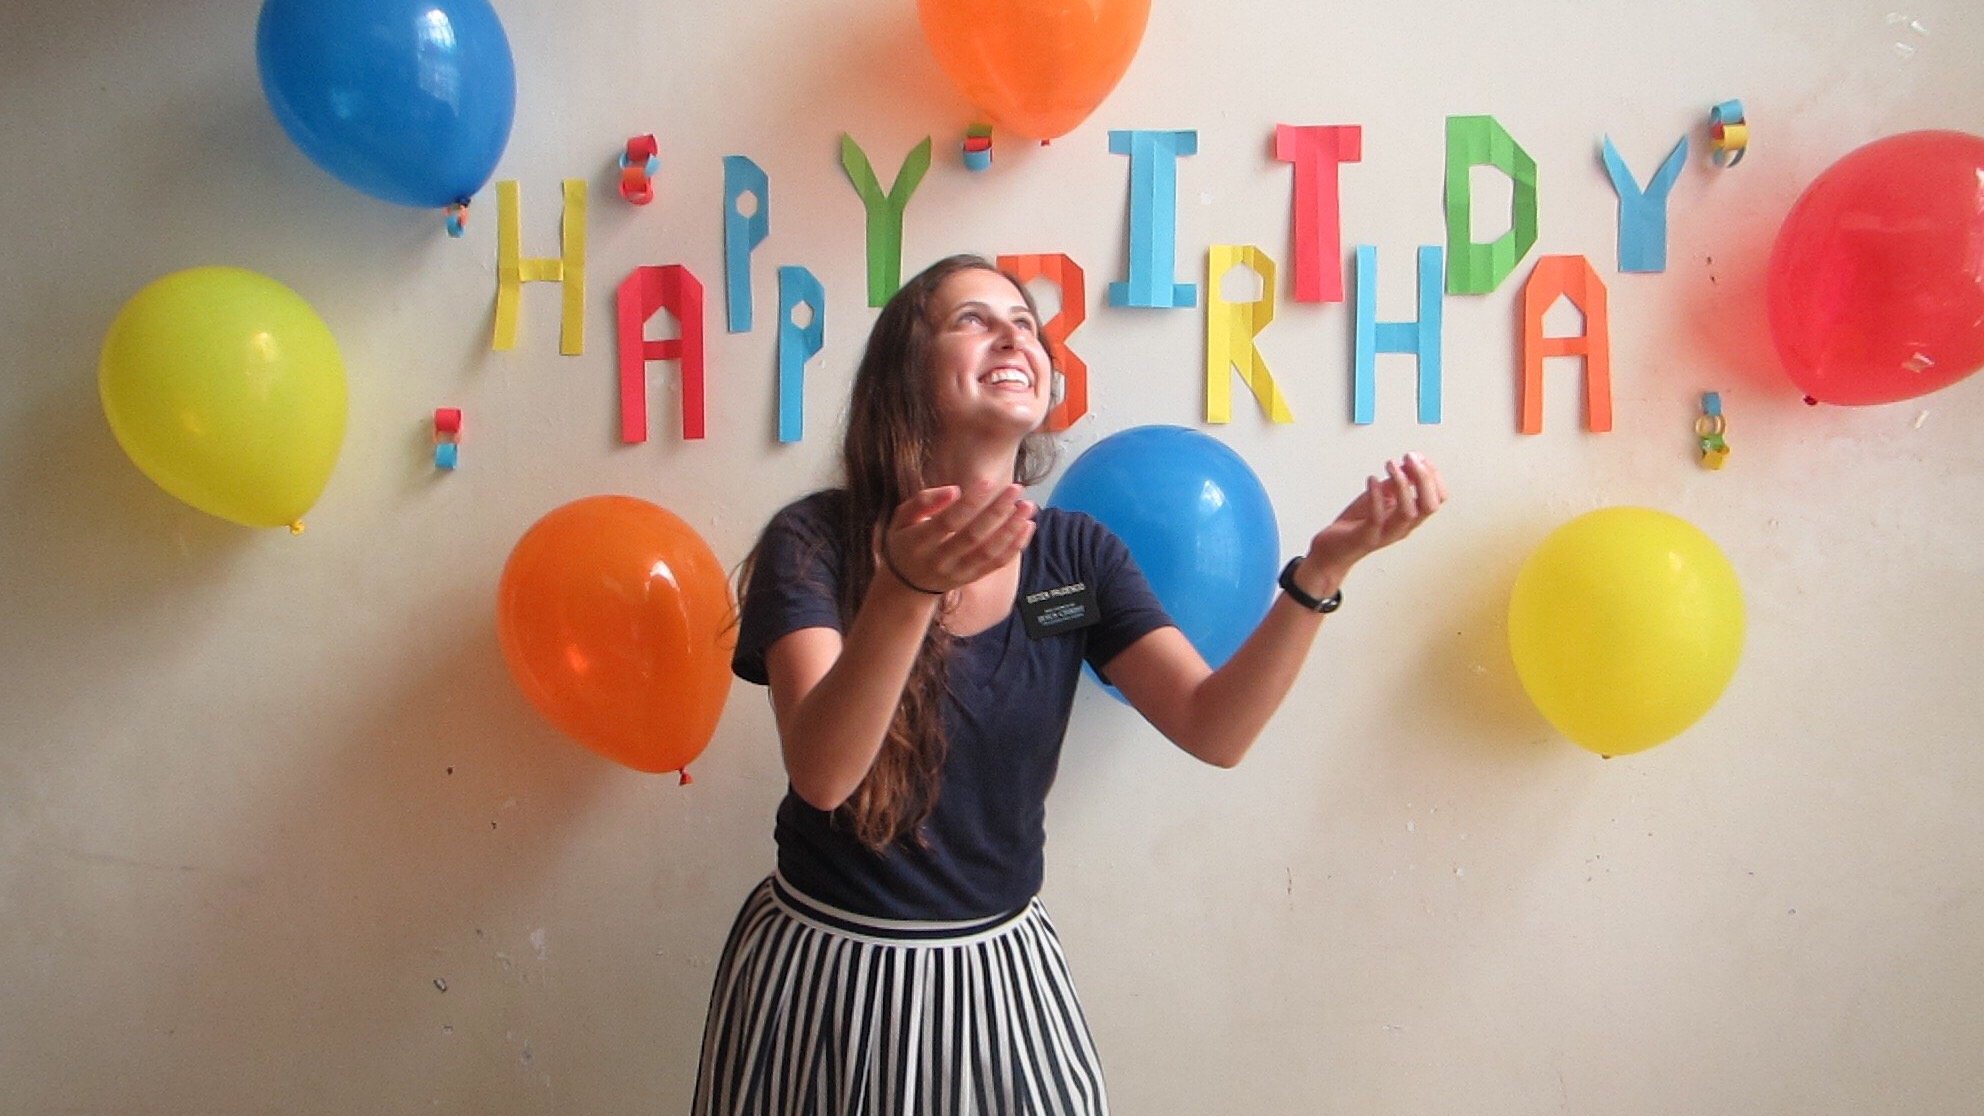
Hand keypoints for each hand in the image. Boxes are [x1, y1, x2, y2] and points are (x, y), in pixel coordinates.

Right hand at [877, 480, 1036, 595]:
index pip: (949, 521)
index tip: (989, 481)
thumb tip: (954, 490)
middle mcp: (940, 560)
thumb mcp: (901, 518)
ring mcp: (958, 572)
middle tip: (1017, 488)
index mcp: (919, 542)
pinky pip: (996, 564)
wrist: (906, 586)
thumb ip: (923, 501)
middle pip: (973, 536)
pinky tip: (1027, 527)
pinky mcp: (971, 579)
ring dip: (1012, 529)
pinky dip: (1015, 546)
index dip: (970, 502)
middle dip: (997, 511)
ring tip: (1028, 507)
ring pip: (989, 552)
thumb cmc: (905, 541)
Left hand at [1296, 452, 1445, 594]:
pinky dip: (1376, 496)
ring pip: (1408, 512)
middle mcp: (1404, 527)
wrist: (1333, 549)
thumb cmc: (1359, 522)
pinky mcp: (1367, 537)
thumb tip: (1412, 461)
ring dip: (1402, 484)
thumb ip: (1398, 481)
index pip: (1438, 498)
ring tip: (1390, 464)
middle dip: (1424, 477)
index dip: (1433, 475)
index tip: (1419, 457)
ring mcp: (1386, 533)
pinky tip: (1371, 480)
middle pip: (1429, 505)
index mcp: (1411, 517)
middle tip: (1409, 457)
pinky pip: (1377, 518)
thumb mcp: (1382, 496)